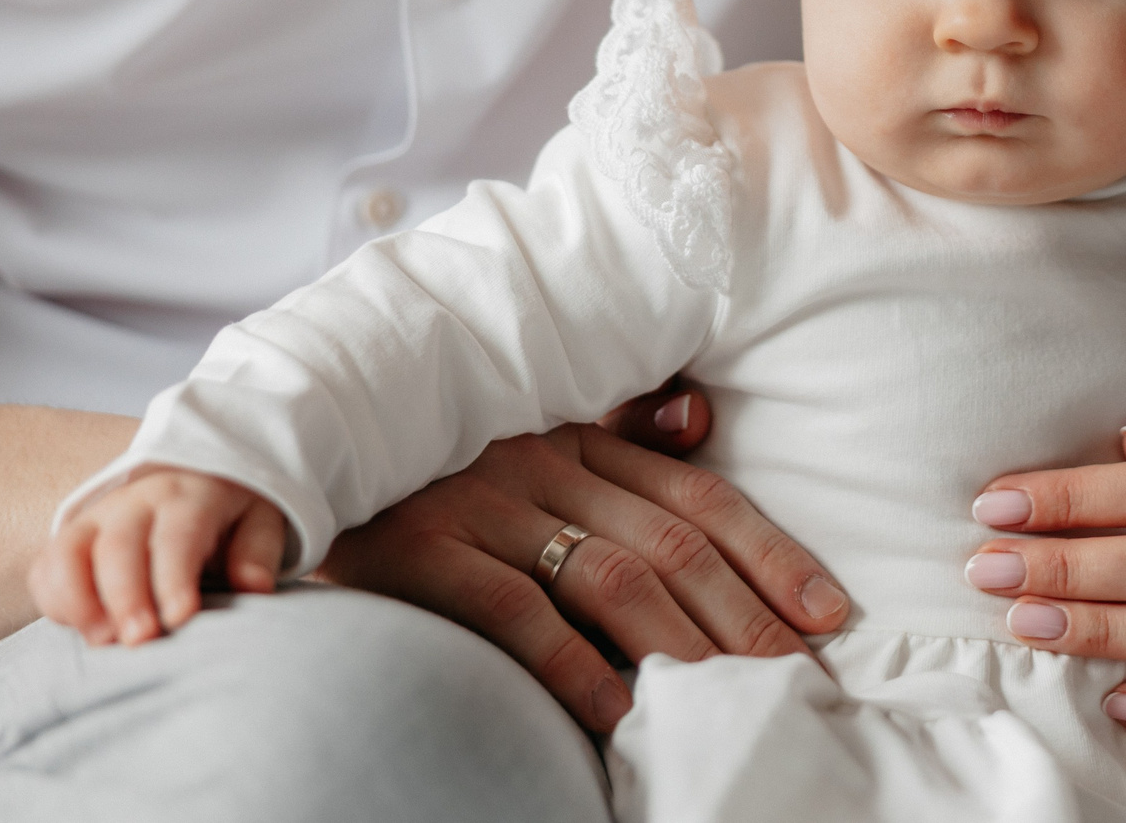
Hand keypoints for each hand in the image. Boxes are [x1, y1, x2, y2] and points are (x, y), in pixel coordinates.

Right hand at [29, 466, 284, 646]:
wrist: (191, 481)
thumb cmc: (228, 515)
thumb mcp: (257, 522)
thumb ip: (256, 552)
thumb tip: (254, 587)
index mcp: (186, 496)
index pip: (176, 536)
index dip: (174, 578)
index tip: (181, 618)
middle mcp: (133, 503)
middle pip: (117, 547)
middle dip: (126, 598)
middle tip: (140, 642)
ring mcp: (94, 520)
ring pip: (68, 553)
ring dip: (79, 601)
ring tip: (103, 642)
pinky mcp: (67, 540)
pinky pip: (45, 568)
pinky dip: (54, 601)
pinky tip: (81, 630)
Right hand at [317, 401, 847, 732]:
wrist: (296, 469)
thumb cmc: (431, 479)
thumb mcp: (527, 446)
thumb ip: (617, 437)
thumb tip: (701, 417)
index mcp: (577, 438)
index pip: (699, 495)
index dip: (771, 554)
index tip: (829, 614)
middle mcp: (541, 463)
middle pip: (673, 541)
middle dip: (746, 615)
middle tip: (798, 680)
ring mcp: (481, 504)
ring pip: (612, 572)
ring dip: (681, 642)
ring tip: (730, 699)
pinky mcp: (421, 551)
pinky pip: (513, 607)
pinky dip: (571, 660)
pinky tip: (617, 709)